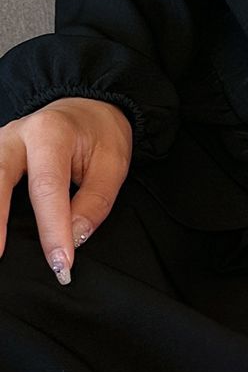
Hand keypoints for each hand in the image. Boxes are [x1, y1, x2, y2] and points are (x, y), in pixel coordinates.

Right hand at [0, 97, 132, 283]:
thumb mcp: (112, 165)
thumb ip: (94, 203)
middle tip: (0, 255)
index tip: (60, 263)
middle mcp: (16, 135)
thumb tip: (74, 238)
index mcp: (51, 133)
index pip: (47, 187)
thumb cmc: (101, 136)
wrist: (87, 108)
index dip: (52, 229)